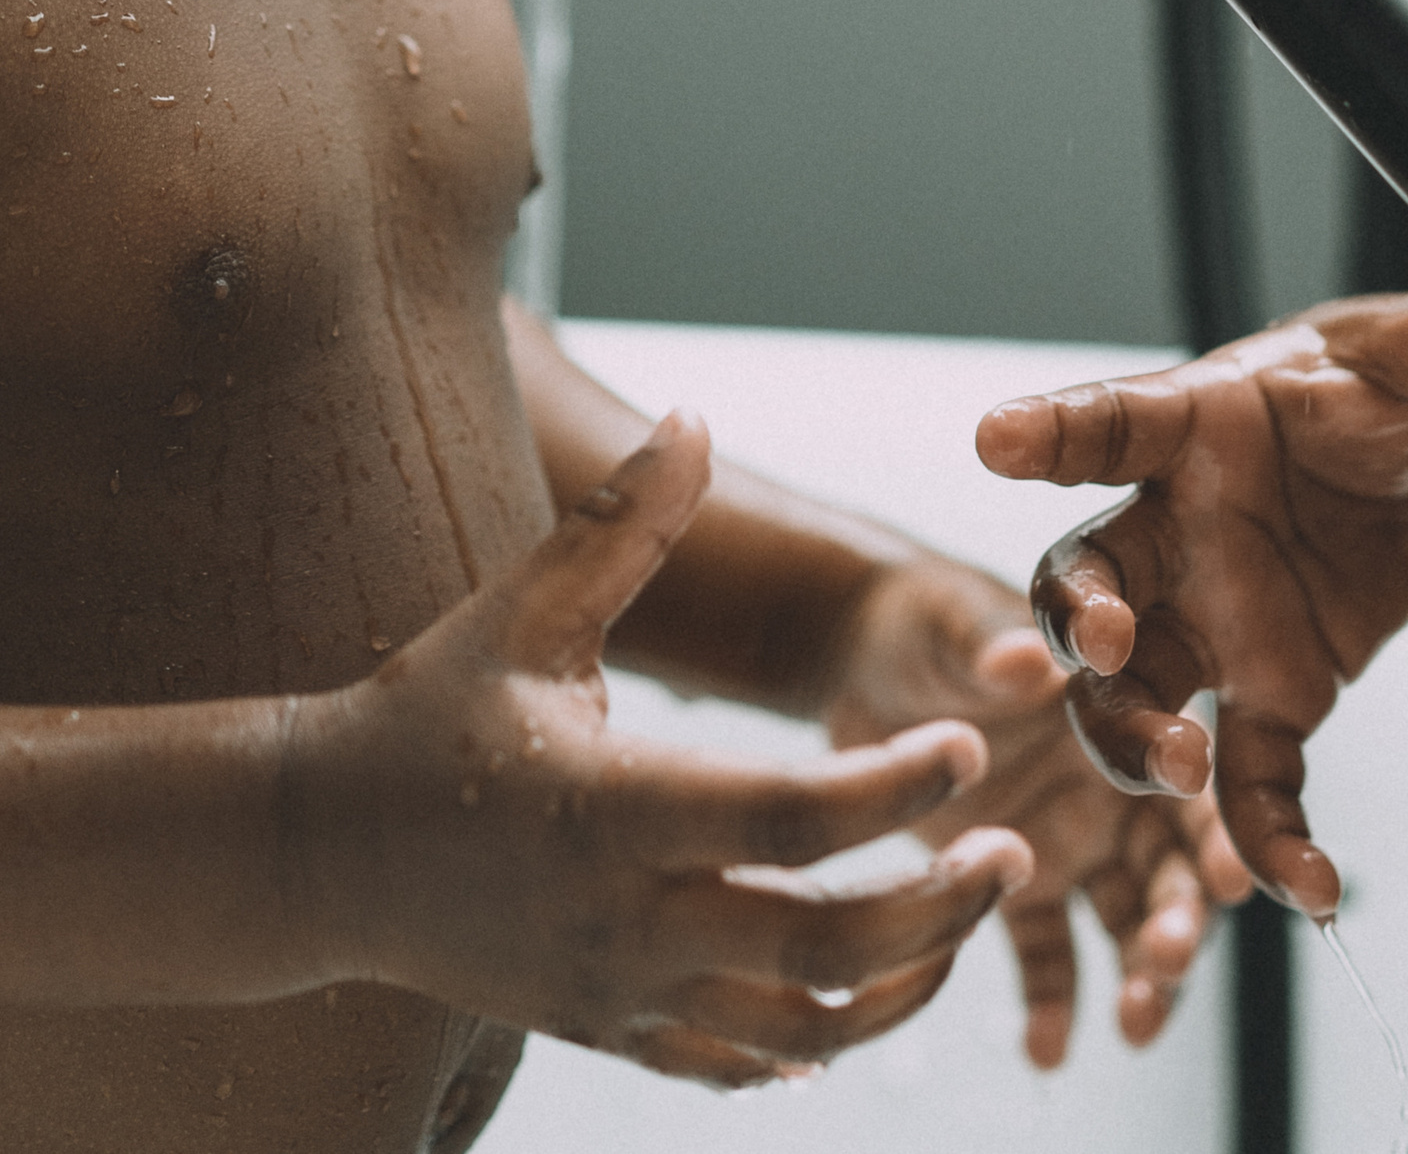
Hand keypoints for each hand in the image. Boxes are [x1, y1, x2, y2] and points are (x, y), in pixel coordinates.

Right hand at [290, 417, 1032, 1087]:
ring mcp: (615, 996)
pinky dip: (816, 1045)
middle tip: (1016, 851)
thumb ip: (621, 526)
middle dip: (935, 910)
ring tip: (969, 918)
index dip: (893, 791)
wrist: (316, 855)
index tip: (971, 749)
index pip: (788, 819)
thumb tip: (694, 417)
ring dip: (901, 986)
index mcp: (612, 809)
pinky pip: (734, 1066)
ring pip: (796, 1033)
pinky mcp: (606, 1035)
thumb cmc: (427, 710)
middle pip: (818, 948)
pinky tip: (871, 995)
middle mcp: (621, 921)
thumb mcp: (521, 609)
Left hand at [815, 547, 1248, 1065]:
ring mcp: (1065, 840)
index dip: (1214, 828)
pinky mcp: (1007, 883)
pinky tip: (1048, 1050)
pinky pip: (1044, 955)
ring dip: (1139, 975)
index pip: (1186, 779)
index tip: (1230, 878)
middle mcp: (1109, 786)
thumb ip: (992, 642)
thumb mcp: (952, 621)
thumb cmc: (923, 619)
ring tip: (1132, 1024)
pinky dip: (1051, 1005)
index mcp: (1119, 713)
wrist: (860, 658)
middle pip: (1169, 866)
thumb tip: (1026, 658)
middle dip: (1183, 919)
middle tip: (1168, 961)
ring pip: (1123, 921)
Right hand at [975, 273, 1407, 919]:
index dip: (1053, 428)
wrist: (1401, 466)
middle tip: (1111, 645)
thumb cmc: (1372, 393)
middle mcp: (1177, 532)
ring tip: (1182, 772)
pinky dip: (1269, 842)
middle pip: (1087, 579)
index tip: (998, 435)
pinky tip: (1313, 891)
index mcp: (1195, 428)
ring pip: (1131, 698)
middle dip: (1081, 619)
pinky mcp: (1269, 696)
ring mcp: (1209, 624)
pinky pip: (1247, 782)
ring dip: (1136, 740)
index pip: (1115, 420)